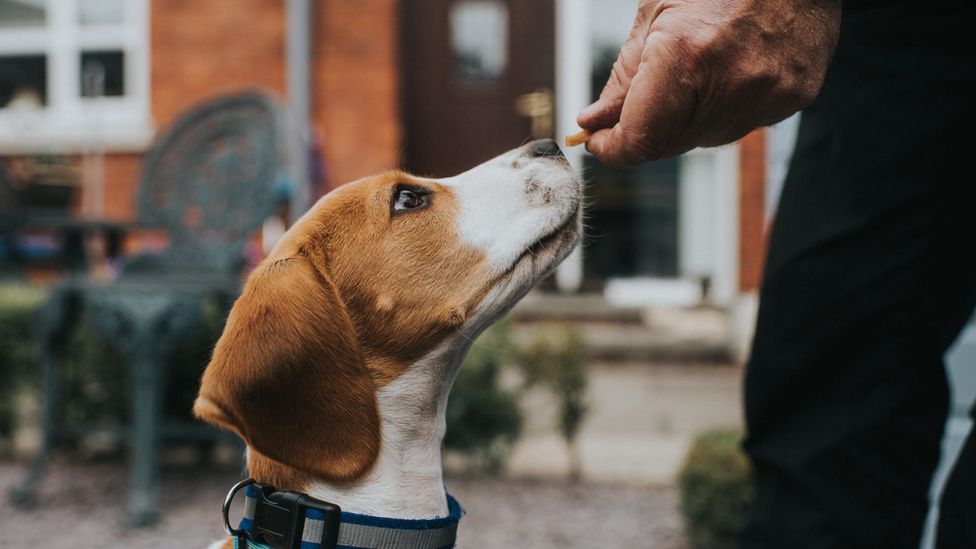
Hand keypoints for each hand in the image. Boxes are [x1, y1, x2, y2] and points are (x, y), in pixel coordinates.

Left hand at [578, 0, 840, 165]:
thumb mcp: (656, 14)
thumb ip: (624, 78)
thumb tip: (595, 123)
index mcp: (686, 54)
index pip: (641, 139)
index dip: (613, 148)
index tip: (598, 140)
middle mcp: (731, 82)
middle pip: (669, 143)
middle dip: (646, 128)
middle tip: (639, 100)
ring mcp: (768, 94)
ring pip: (705, 138)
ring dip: (686, 117)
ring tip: (698, 68)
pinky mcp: (794, 98)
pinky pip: (742, 124)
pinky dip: (724, 107)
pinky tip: (730, 67)